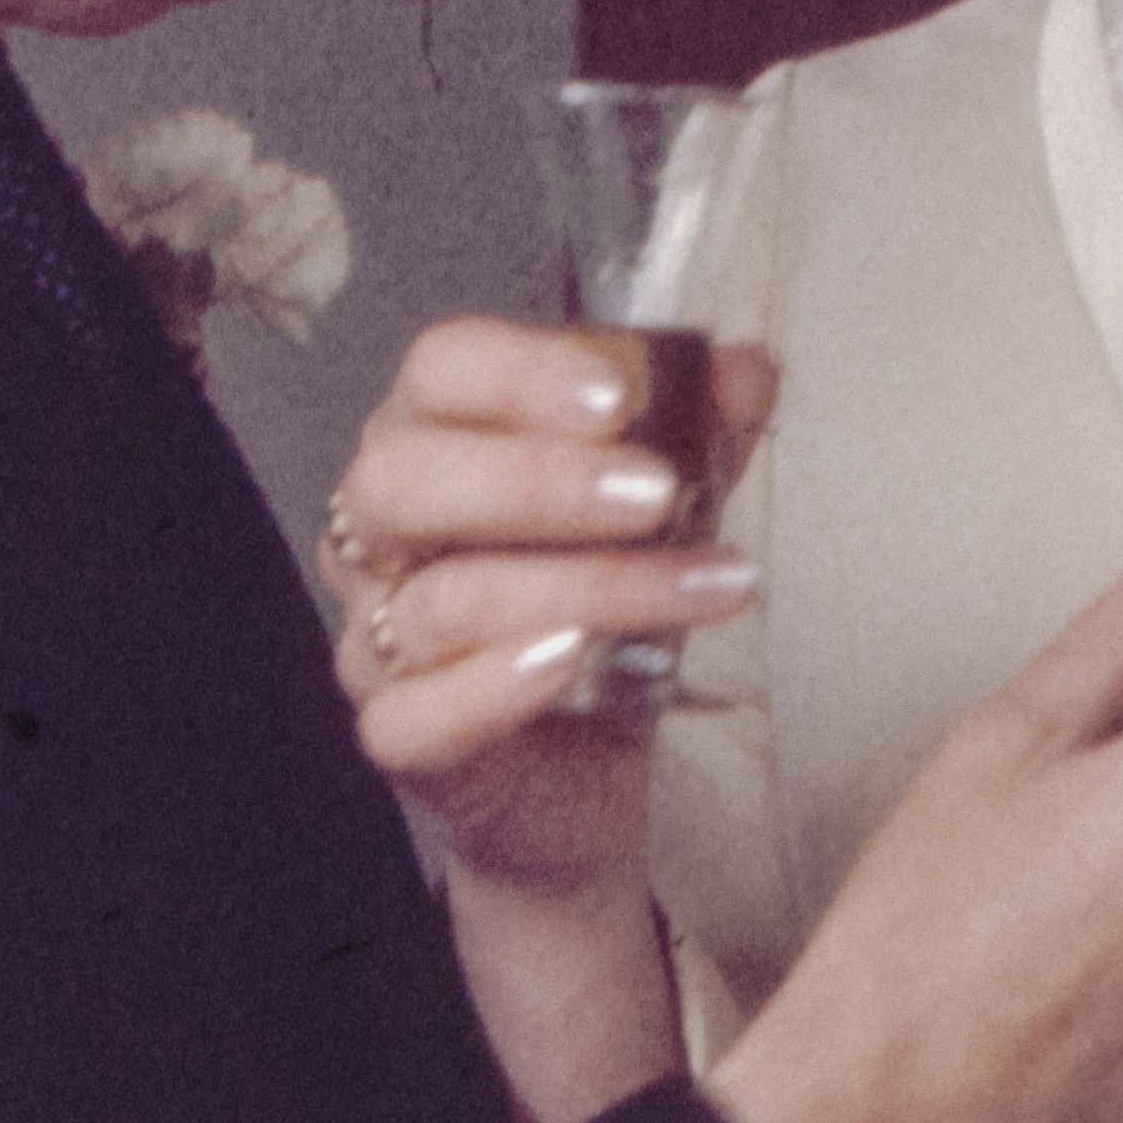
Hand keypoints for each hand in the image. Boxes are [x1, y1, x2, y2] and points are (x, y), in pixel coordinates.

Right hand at [323, 314, 766, 902]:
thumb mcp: (668, 502)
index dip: (523, 373)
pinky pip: (413, 716)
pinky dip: (494, 687)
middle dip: (537, 479)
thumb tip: (745, 373)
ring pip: (441, 602)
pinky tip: (573, 660)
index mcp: (435, 437)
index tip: (624, 396)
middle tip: (657, 491)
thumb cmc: (607, 598)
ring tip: (694, 585)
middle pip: (401, 477)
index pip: (440, 368)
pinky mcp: (398, 733)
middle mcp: (381, 531)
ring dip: (585, 587)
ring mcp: (376, 636)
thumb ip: (702, 432)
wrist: (594, 754)